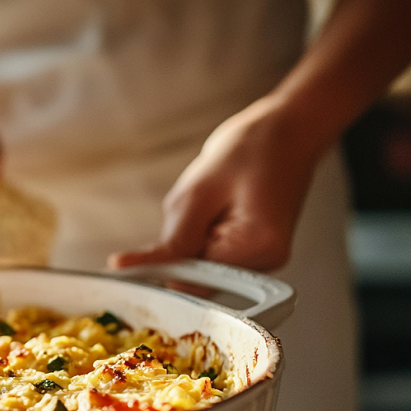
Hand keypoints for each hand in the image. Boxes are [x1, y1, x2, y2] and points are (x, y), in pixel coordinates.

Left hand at [109, 99, 322, 271]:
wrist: (289, 130)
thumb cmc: (251, 149)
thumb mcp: (199, 191)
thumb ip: (176, 239)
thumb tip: (151, 271)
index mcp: (257, 248)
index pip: (194, 280)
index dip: (158, 270)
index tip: (121, 264)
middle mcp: (265, 262)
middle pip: (198, 277)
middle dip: (178, 248)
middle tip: (191, 208)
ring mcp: (262, 258)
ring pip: (202, 264)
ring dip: (190, 238)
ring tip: (212, 199)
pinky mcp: (255, 250)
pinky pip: (213, 252)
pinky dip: (201, 233)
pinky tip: (216, 205)